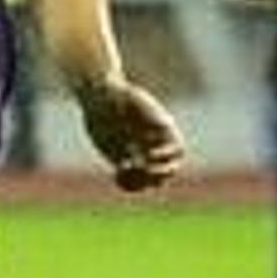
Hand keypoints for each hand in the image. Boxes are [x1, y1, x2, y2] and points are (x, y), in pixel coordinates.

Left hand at [76, 72, 185, 192]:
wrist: (100, 98)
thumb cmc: (120, 94)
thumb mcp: (135, 99)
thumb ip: (149, 111)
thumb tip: (165, 125)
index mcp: (163, 132)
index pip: (177, 151)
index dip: (167, 156)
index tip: (150, 154)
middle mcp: (155, 146)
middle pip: (168, 169)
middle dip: (159, 174)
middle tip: (142, 169)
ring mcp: (140, 155)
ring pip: (151, 179)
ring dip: (142, 182)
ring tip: (126, 173)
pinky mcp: (123, 161)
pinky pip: (131, 180)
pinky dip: (127, 183)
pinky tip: (116, 174)